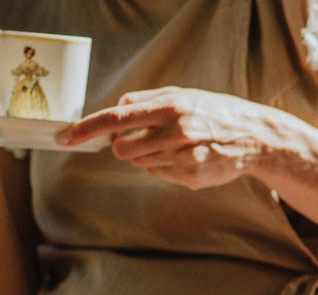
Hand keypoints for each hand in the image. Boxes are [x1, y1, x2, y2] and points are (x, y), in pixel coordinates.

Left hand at [60, 87, 273, 188]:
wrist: (252, 137)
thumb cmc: (213, 112)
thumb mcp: (182, 95)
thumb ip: (146, 101)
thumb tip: (117, 111)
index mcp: (170, 106)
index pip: (117, 118)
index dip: (87, 129)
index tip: (65, 137)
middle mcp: (175, 132)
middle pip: (122, 149)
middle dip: (124, 146)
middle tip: (144, 138)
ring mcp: (183, 158)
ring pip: (140, 164)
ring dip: (148, 156)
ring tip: (174, 146)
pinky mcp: (190, 178)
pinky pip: (159, 175)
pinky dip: (164, 167)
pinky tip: (185, 157)